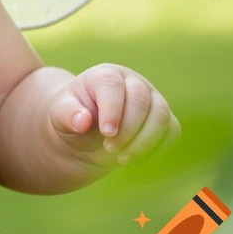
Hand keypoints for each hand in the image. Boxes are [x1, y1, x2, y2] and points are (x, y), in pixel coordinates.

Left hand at [48, 63, 180, 166]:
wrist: (88, 134)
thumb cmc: (73, 118)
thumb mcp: (60, 116)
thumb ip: (67, 115)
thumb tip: (82, 121)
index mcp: (105, 75)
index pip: (113, 86)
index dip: (112, 110)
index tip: (106, 133)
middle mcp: (132, 82)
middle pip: (140, 101)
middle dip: (128, 130)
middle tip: (110, 148)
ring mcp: (152, 98)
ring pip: (161, 116)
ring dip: (144, 142)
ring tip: (122, 158)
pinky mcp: (164, 118)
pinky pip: (172, 131)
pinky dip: (157, 147)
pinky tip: (136, 156)